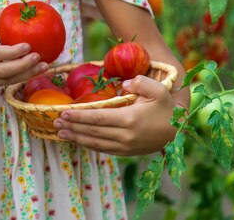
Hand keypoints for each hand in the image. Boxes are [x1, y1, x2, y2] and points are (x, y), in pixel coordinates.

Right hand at [0, 9, 48, 89]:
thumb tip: (16, 9)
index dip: (12, 52)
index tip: (28, 46)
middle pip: (2, 70)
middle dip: (23, 65)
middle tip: (39, 56)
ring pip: (8, 80)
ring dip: (28, 74)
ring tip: (44, 66)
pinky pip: (8, 83)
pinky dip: (24, 78)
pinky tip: (37, 71)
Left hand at [53, 75, 177, 155]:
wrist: (178, 129)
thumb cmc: (166, 106)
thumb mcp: (158, 89)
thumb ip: (141, 82)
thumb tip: (124, 83)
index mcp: (130, 119)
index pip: (97, 118)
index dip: (79, 117)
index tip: (64, 113)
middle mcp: (125, 136)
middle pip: (93, 132)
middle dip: (73, 127)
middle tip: (55, 123)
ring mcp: (126, 147)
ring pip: (96, 143)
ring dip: (76, 139)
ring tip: (60, 133)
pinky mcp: (127, 152)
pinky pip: (104, 149)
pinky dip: (89, 145)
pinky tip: (78, 140)